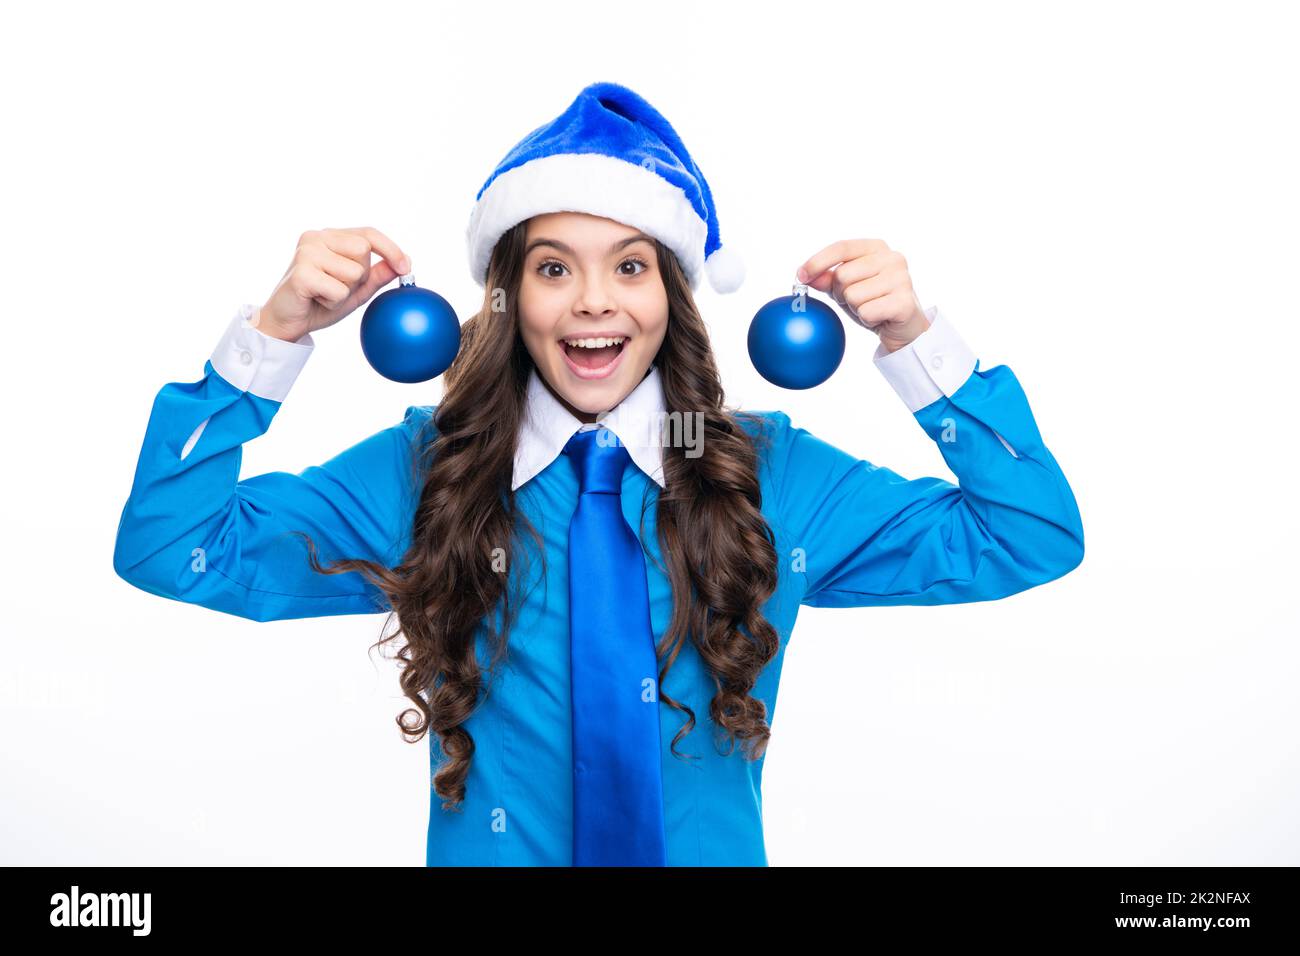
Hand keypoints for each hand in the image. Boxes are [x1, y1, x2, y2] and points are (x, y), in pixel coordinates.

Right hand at [256, 226, 410, 341]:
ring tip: (324, 294)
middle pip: (364, 251)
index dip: (391, 249)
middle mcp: (316, 237)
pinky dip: (333, 301)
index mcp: (329, 236)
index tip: (406, 268)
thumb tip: (405, 262)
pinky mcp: (301, 272)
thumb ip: (378, 275)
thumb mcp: (356, 289)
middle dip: (360, 276)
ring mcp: (306, 252)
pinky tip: (316, 300)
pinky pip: (339, 290)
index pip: (368, 233)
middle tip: (337, 287)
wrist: (288, 322)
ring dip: (345, 292)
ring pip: (354, 271)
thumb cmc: (320, 302)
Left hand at [796, 239, 929, 352]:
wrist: (903, 327)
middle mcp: (892, 258)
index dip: (817, 261)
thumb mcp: (846, 288)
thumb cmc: (874, 302)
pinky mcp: (904, 301)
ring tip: (871, 308)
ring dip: (855, 308)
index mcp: (877, 247)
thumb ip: (827, 278)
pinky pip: (866, 312)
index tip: (800, 275)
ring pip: (852, 295)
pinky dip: (867, 320)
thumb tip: (805, 275)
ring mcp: (901, 278)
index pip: (841, 248)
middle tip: (858, 300)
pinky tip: (879, 317)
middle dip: (842, 293)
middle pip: (842, 275)